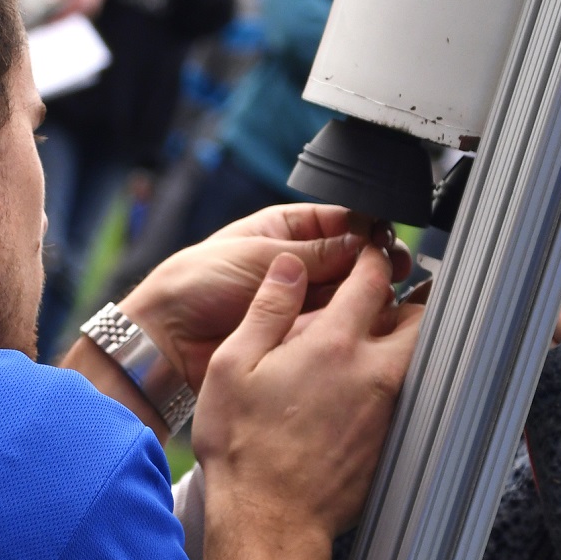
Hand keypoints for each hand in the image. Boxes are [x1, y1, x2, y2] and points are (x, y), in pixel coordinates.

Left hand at [120, 204, 411, 389]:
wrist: (167, 338)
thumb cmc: (196, 284)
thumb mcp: (260, 256)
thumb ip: (315, 253)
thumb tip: (365, 241)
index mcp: (282, 231)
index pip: (338, 221)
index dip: (365, 226)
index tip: (385, 235)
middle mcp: (296, 266)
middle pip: (350, 258)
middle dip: (373, 261)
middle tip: (393, 266)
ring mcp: (298, 301)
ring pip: (347, 293)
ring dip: (366, 292)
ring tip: (383, 292)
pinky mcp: (297, 335)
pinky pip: (333, 325)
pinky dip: (350, 321)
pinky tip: (365, 318)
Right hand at [192, 249, 422, 536]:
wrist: (269, 520)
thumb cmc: (244, 448)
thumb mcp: (233, 366)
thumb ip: (267, 309)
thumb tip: (289, 267)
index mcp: (335, 346)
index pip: (371, 278)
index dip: (369, 255)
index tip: (365, 249)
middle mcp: (374, 374)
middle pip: (421, 316)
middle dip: (409, 296)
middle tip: (388, 291)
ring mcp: (389, 410)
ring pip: (420, 357)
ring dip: (407, 339)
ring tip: (381, 334)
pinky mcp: (392, 441)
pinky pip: (410, 394)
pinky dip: (399, 379)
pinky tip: (369, 385)